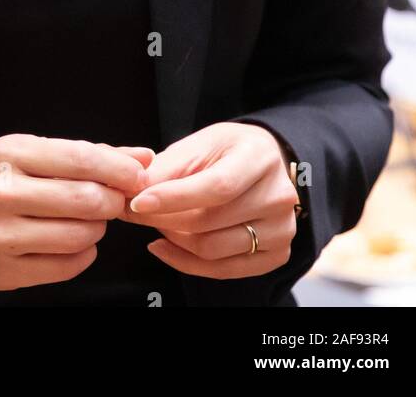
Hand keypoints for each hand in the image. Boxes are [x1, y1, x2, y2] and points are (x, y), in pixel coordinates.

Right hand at [0, 134, 146, 290]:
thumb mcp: (30, 154)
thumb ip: (88, 154)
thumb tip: (142, 156)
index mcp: (10, 154)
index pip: (79, 158)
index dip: (118, 168)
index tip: (137, 175)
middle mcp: (2, 193)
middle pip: (84, 199)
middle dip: (112, 201)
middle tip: (114, 200)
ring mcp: (1, 234)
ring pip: (79, 235)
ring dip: (97, 229)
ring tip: (88, 220)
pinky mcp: (4, 270)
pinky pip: (67, 266)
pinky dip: (83, 255)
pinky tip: (75, 243)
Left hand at [116, 122, 300, 278]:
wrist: (264, 164)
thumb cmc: (227, 152)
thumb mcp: (199, 144)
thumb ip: (167, 167)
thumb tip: (133, 191)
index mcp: (260, 158)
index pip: (216, 187)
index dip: (173, 198)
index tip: (137, 202)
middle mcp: (278, 196)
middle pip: (210, 223)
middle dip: (163, 219)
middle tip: (137, 211)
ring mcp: (282, 229)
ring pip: (212, 250)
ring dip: (173, 239)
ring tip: (155, 222)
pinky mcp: (277, 254)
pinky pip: (223, 270)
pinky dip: (186, 262)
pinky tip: (165, 245)